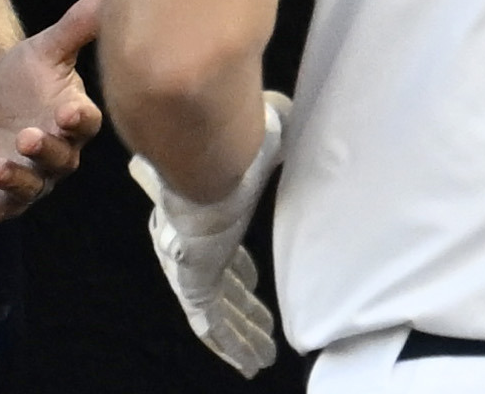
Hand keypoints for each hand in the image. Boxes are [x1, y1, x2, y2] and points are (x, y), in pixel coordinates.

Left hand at [0, 0, 103, 221]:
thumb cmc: (25, 79)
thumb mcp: (47, 49)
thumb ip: (78, 26)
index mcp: (73, 120)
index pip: (85, 124)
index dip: (78, 120)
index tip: (68, 109)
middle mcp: (58, 156)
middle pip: (59, 160)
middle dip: (44, 151)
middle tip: (27, 136)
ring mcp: (30, 181)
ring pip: (29, 188)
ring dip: (14, 180)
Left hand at [127, 90, 289, 378]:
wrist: (202, 155)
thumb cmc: (236, 143)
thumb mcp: (267, 138)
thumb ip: (276, 138)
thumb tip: (291, 120)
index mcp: (211, 212)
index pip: (226, 248)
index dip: (239, 268)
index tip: (249, 278)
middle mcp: (199, 241)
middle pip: (225, 285)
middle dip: (244, 309)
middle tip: (263, 330)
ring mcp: (193, 264)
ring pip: (221, 311)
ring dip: (243, 335)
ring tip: (260, 359)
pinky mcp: (194, 281)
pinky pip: (213, 323)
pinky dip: (231, 345)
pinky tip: (246, 364)